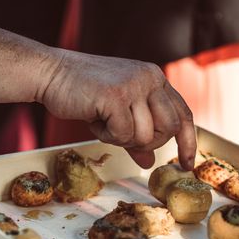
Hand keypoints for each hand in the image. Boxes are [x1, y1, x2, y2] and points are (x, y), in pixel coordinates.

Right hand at [38, 49, 196, 169]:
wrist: (50, 73)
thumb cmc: (81, 92)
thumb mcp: (115, 113)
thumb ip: (135, 135)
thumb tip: (149, 161)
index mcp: (154, 78)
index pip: (183, 113)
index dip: (188, 141)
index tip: (188, 164)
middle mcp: (150, 78)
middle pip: (170, 128)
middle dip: (148, 142)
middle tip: (123, 136)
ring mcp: (134, 85)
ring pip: (146, 135)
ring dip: (122, 138)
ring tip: (103, 122)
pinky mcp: (116, 96)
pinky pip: (124, 134)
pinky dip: (107, 136)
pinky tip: (94, 120)